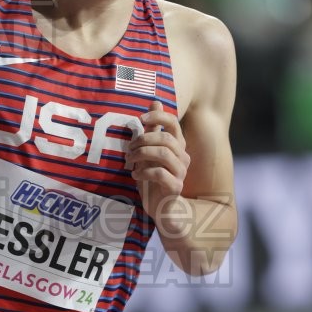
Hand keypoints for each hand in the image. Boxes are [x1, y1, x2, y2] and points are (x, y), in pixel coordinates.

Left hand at [125, 100, 189, 220]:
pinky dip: (144, 172)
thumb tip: (155, 102)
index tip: (140, 119)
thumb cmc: (153, 180)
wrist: (160, 209)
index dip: (158, 118)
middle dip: (143, 141)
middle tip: (128, 150)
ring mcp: (181, 172)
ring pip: (164, 154)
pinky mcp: (175, 187)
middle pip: (166, 139)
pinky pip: (160, 173)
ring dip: (142, 155)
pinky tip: (135, 176)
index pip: (174, 123)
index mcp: (176, 146)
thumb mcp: (148, 152)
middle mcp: (182, 157)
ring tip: (129, 162)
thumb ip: (152, 130)